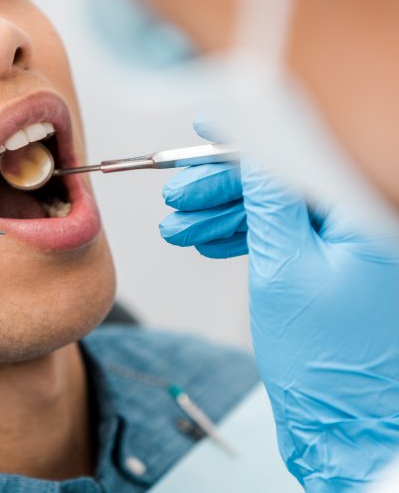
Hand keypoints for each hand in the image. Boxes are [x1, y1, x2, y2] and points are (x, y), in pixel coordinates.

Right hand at [160, 124, 398, 490]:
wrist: (335, 419)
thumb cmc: (323, 358)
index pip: (301, 157)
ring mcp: (347, 246)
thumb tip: (254, 148)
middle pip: (284, 182)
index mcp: (367, 216)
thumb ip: (269, 200)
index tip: (208, 127)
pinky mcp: (330, 264)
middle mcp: (364, 224)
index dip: (248, 141)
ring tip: (179, 229)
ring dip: (224, 216)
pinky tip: (209, 241)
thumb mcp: (283, 267)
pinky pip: (282, 236)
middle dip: (224, 189)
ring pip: (277, 210)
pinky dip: (243, 237)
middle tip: (178, 196)